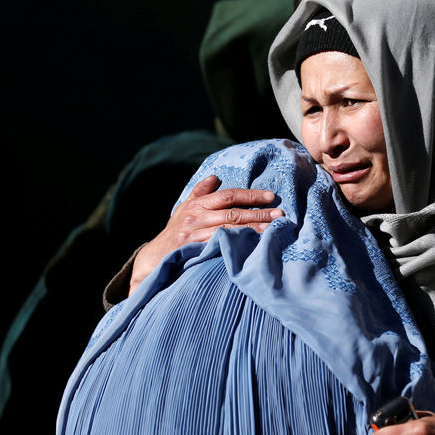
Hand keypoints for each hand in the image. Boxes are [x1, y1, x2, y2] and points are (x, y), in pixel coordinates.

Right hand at [129, 175, 282, 294]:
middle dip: (258, 213)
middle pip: (233, 213)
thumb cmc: (175, 231)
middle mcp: (197, 217)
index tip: (270, 196)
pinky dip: (238, 245)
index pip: (228, 195)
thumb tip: (215, 177)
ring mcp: (196, 235)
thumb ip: (200, 192)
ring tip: (272, 229)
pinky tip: (253, 245)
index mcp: (197, 204)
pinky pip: (221, 246)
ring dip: (253, 229)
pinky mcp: (196, 250)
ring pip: (230, 230)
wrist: (155, 257)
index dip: (250, 195)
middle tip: (280, 214)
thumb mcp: (184, 208)